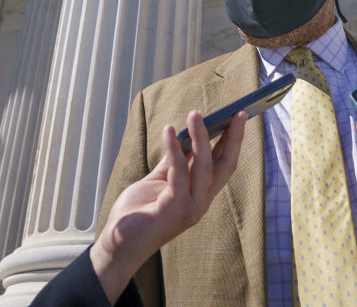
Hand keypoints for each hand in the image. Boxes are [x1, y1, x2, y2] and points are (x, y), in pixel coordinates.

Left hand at [89, 110, 246, 303]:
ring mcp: (190, 208)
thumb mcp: (159, 181)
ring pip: (204, 165)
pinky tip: (169, 131)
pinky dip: (175, 149)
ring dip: (201, 136)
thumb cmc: (138, 214)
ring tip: (195, 114)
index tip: (238, 119)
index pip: (223, 165)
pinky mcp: (174, 209)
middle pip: (224, 165)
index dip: (233, 142)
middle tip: (237, 113)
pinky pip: (178, 172)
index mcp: (200, 196)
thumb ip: (173, 162)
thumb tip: (182, 136)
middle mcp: (201, 203)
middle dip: (233, 138)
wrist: (118, 244)